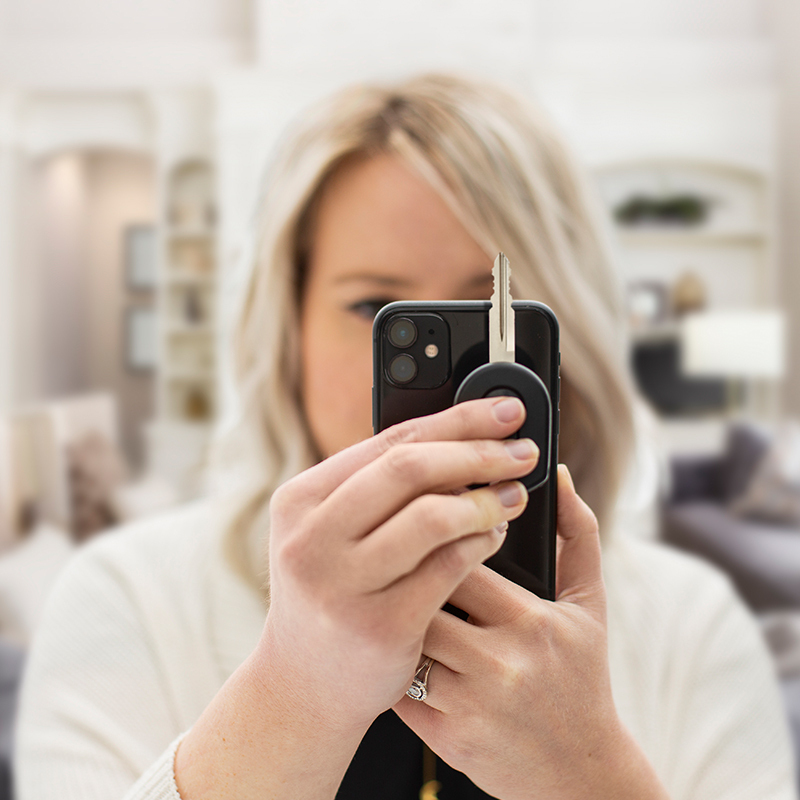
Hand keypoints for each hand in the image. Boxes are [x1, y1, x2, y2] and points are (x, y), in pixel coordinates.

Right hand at [257, 397, 538, 736]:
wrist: (301, 686)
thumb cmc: (331, 593)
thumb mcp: (330, 533)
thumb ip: (376, 488)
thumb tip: (460, 437)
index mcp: (299, 499)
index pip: (389, 440)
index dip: (456, 420)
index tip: (505, 412)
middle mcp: (313, 537)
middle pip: (410, 469)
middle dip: (478, 453)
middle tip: (523, 452)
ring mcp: (343, 584)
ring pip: (432, 516)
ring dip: (485, 499)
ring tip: (515, 495)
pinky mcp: (379, 626)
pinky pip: (447, 568)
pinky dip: (481, 543)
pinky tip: (496, 535)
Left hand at [395, 466, 668, 799]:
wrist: (581, 773)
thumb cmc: (583, 676)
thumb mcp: (590, 604)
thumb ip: (578, 534)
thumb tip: (560, 473)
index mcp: (532, 621)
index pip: (461, 557)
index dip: (436, 536)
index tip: (426, 524)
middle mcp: (500, 662)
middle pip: (423, 595)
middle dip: (405, 571)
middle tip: (393, 554)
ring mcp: (470, 704)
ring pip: (404, 639)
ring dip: (389, 614)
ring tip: (386, 595)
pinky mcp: (447, 738)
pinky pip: (398, 687)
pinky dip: (388, 660)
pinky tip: (389, 643)